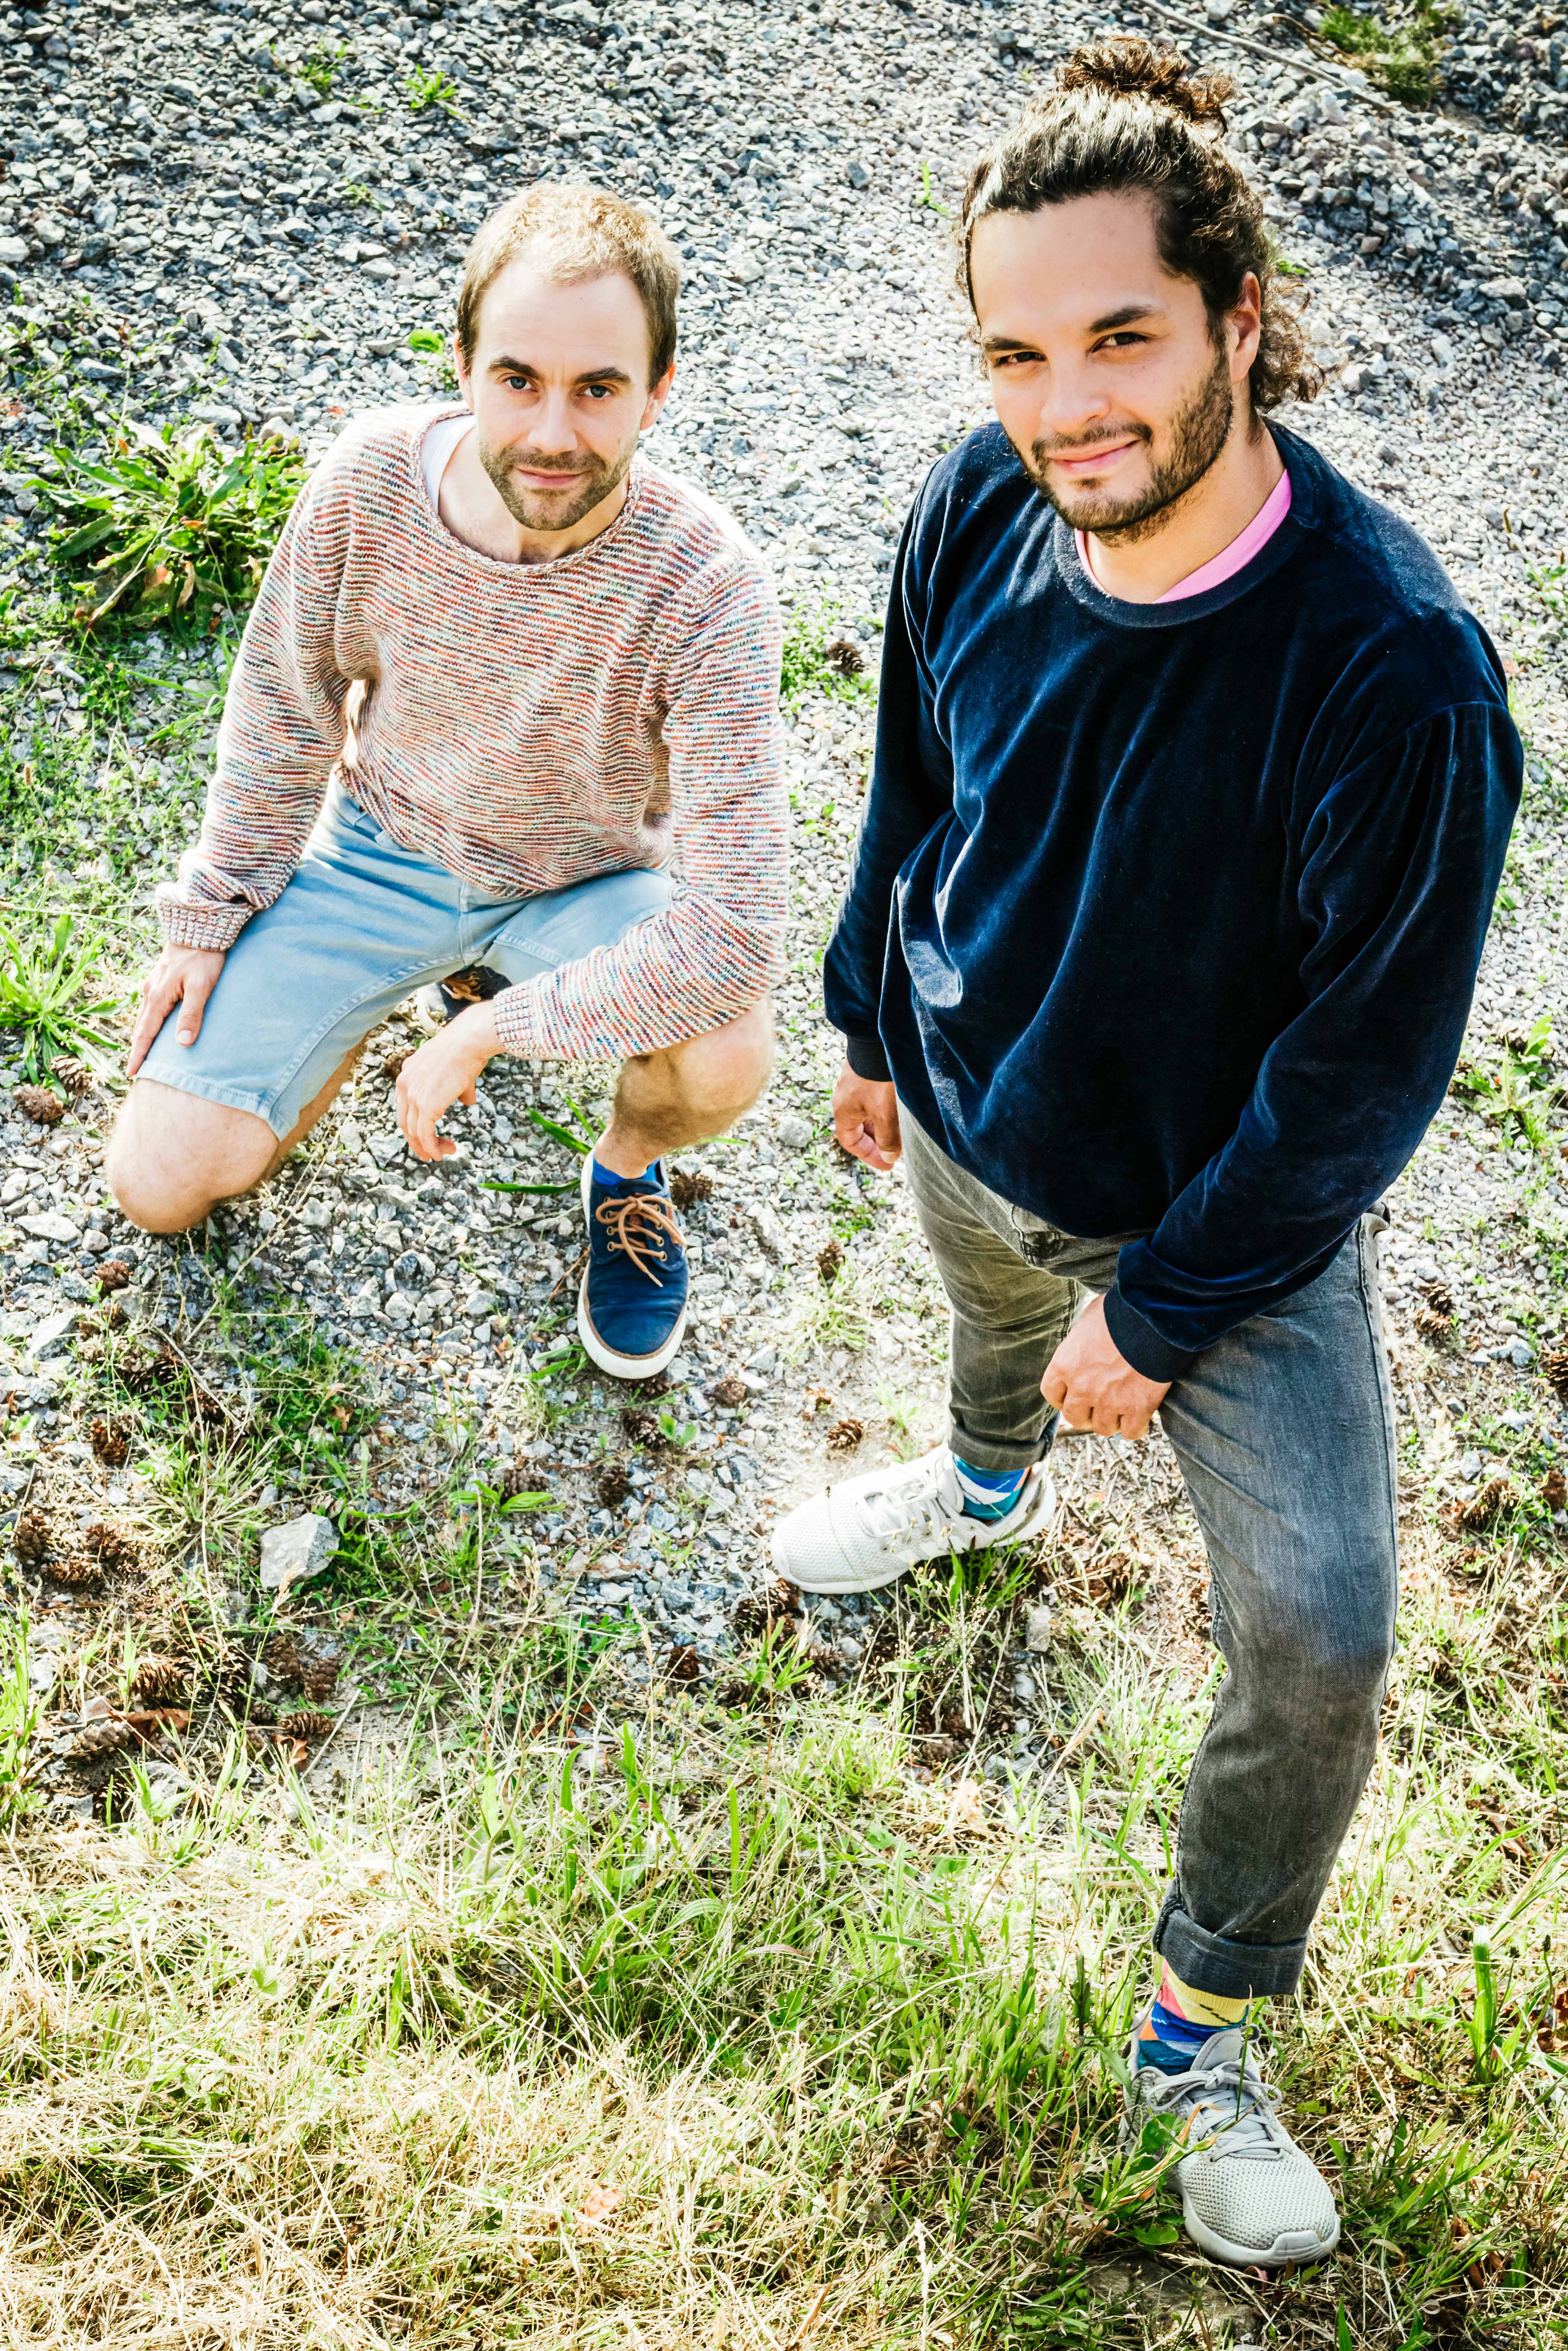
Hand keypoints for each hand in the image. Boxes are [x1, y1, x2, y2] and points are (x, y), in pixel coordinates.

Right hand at [127, 945, 227, 1076]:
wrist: (199, 928)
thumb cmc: (203, 957)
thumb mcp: (201, 987)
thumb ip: (192, 1014)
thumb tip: (182, 1043)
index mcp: (158, 997)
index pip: (146, 1034)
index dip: (139, 1055)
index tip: (132, 1074)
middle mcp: (151, 991)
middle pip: (141, 1027)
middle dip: (137, 1048)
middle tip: (134, 1070)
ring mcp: (153, 984)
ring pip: (144, 1016)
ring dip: (141, 1035)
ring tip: (141, 1052)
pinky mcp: (160, 978)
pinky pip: (150, 1005)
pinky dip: (148, 1020)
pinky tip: (153, 1025)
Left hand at [395, 1002, 498, 1162]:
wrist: (468, 1042)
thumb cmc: (467, 1050)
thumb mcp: (456, 1069)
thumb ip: (458, 1089)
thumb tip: (468, 1101)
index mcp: (408, 1073)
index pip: (405, 1105)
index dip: (414, 1122)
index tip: (427, 1133)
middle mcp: (404, 1084)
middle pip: (405, 1121)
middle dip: (417, 1140)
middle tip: (429, 1152)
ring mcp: (413, 1096)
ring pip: (414, 1131)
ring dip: (427, 1147)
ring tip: (441, 1155)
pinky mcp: (425, 1106)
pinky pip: (425, 1134)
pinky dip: (431, 1147)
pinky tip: (440, 1154)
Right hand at [832, 1063, 900, 1170]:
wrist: (878, 1038)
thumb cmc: (879, 1080)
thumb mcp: (885, 1116)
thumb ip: (888, 1139)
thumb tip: (890, 1157)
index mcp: (844, 1111)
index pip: (849, 1141)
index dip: (868, 1155)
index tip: (887, 1164)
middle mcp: (845, 1098)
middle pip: (858, 1128)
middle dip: (877, 1141)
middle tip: (897, 1149)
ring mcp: (854, 1083)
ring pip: (867, 1112)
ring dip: (882, 1125)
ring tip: (902, 1131)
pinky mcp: (866, 1071)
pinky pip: (872, 1097)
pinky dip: (884, 1108)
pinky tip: (901, 1108)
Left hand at [1042, 1294, 1169, 1439]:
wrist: (1155, 1318)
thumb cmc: (1122, 1310)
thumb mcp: (1091, 1316)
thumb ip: (1084, 1335)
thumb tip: (1087, 1337)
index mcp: (1065, 1363)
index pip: (1051, 1393)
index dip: (1063, 1397)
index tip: (1073, 1395)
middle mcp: (1082, 1387)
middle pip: (1074, 1416)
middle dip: (1085, 1413)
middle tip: (1098, 1407)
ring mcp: (1109, 1400)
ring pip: (1102, 1428)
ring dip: (1111, 1422)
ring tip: (1121, 1412)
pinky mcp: (1138, 1408)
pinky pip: (1131, 1433)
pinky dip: (1136, 1428)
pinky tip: (1141, 1419)